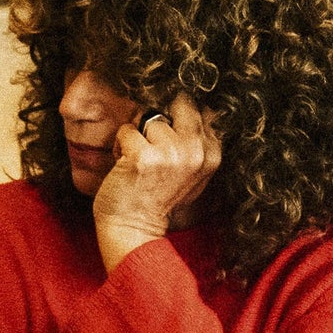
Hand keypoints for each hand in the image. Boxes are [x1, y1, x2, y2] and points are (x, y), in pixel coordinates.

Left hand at [92, 93, 222, 271]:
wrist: (135, 228)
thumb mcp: (193, 173)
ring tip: (137, 160)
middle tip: (153, 143)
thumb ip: (199, 142)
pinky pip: (127, 130)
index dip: (180, 116)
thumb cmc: (159, 198)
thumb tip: (204, 107)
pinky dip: (120, 145)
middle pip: (181, 104)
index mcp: (212, 154)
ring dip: (137, 136)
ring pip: (150, 119)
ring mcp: (171, 154)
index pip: (201, 110)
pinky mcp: (144, 157)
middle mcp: (196, 152)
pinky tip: (125, 165)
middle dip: (162, 118)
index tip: (169, 134)